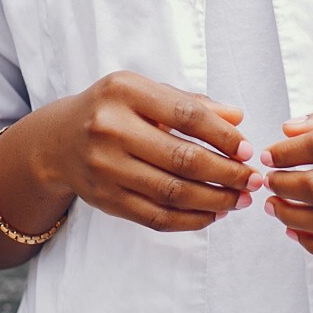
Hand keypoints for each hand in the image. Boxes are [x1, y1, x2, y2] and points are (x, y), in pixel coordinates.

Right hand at [28, 70, 264, 233]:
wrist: (58, 141)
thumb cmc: (113, 111)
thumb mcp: (145, 92)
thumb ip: (191, 102)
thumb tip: (238, 118)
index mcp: (125, 92)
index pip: (187, 115)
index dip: (223, 136)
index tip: (248, 151)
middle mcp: (110, 128)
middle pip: (183, 159)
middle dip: (227, 174)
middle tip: (254, 181)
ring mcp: (106, 167)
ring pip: (173, 193)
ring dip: (215, 200)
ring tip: (240, 200)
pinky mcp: (106, 199)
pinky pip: (157, 217)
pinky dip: (191, 220)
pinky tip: (214, 214)